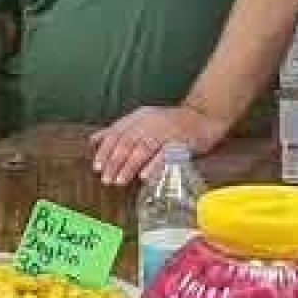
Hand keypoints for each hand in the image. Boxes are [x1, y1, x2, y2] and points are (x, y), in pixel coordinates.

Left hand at [90, 105, 225, 185]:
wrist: (204, 116)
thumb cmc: (170, 123)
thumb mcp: (142, 121)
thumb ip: (119, 130)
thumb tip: (94, 140)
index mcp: (139, 117)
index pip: (117, 133)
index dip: (106, 150)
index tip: (97, 167)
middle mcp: (151, 122)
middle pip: (128, 142)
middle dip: (114, 162)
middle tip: (106, 179)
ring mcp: (167, 131)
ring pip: (144, 148)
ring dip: (129, 166)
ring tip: (119, 181)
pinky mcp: (182, 141)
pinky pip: (166, 154)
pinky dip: (154, 165)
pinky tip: (144, 177)